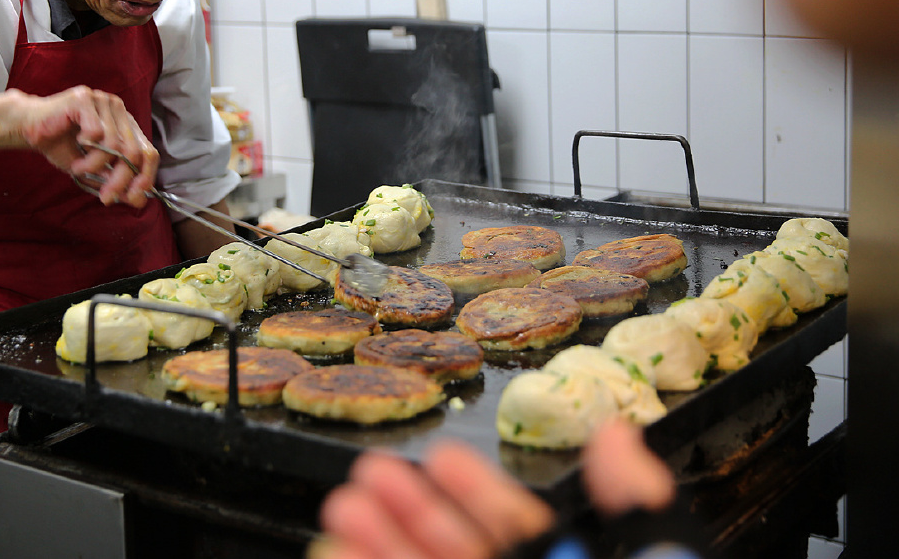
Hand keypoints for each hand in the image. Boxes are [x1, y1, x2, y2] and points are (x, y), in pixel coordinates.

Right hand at [7, 85, 158, 206]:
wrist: (29, 127)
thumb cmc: (61, 145)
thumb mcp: (92, 169)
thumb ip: (114, 180)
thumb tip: (137, 200)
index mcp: (126, 125)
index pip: (149, 153)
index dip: (145, 178)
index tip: (133, 200)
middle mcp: (119, 110)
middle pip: (134, 152)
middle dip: (121, 180)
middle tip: (105, 197)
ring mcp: (104, 101)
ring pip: (114, 145)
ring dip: (95, 166)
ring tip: (79, 168)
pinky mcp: (86, 98)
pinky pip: (96, 133)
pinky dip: (85, 150)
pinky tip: (75, 146)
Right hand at [315, 418, 673, 558]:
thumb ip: (638, 507)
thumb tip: (615, 433)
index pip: (519, 528)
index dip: (477, 490)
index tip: (438, 457)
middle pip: (459, 555)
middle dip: (412, 511)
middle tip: (369, 472)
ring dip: (381, 548)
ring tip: (343, 509)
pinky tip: (340, 558)